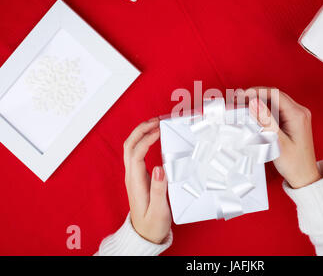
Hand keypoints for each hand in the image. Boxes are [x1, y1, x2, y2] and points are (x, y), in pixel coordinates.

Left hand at [123, 118, 171, 243]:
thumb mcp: (159, 210)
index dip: (147, 139)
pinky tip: (155, 137)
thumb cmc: (152, 225)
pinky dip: (145, 140)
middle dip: (141, 129)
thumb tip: (160, 168)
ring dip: (141, 132)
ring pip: (131, 147)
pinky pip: (138, 152)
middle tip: (156, 120)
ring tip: (156, 123)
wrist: (144, 235)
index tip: (160, 131)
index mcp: (136, 183)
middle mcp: (132, 176)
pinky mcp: (139, 176)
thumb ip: (159, 189)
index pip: (137, 153)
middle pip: (129, 145)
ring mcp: (134, 175)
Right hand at [242, 88, 320, 188]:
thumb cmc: (294, 163)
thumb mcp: (277, 142)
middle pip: (275, 95)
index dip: (257, 92)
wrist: (305, 176)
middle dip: (256, 95)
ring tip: (243, 105)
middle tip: (239, 100)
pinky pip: (277, 110)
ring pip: (275, 102)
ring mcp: (298, 116)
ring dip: (259, 102)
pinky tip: (254, 113)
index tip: (242, 95)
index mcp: (298, 115)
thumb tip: (254, 102)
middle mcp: (300, 112)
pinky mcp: (294, 121)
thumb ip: (266, 120)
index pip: (275, 94)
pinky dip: (264, 110)